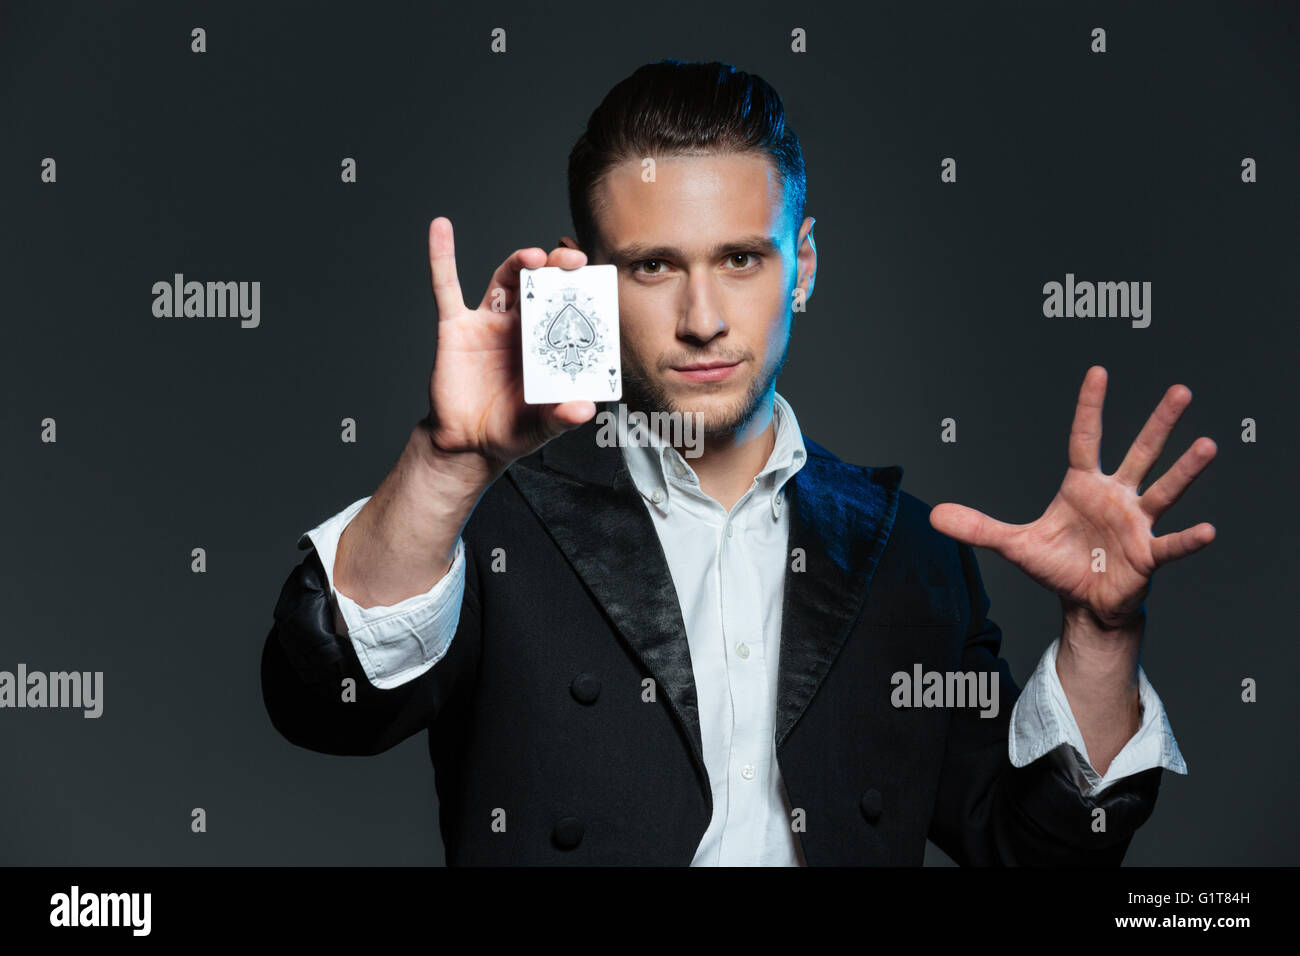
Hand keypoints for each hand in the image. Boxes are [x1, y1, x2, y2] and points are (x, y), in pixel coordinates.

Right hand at [423, 217, 595, 471]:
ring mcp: (487, 323)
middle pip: (541, 285)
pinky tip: (440, 228)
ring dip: (519, 262)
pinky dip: (441, 257)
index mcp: (545, 344)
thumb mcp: (542, 428)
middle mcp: (520, 327)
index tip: (595, 276)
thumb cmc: (509, 431)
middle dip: (556, 268)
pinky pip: (445, 287)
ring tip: (534, 256)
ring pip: (505, 280)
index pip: (566, 308)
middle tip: (573, 260)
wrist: (466, 446)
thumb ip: (562, 418)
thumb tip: (586, 410)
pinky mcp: (455, 327)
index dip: (579, 290)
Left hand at [929, 366, 1216, 630]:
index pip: (1087, 438)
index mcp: (1083, 486)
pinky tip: (1208, 530)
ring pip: (1164, 490)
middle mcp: (1116, 496)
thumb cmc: (1058, 566)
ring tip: (1208, 445)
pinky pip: (1170, 544)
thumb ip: (978, 528)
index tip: (1099, 371)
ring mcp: (1136, 523)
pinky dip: (1187, 539)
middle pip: (1140, 452)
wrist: (1085, 603)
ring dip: (1185, 470)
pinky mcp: (1147, 555)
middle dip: (1159, 423)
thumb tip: (935, 515)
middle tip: (1181, 390)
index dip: (1090, 407)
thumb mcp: (1014, 545)